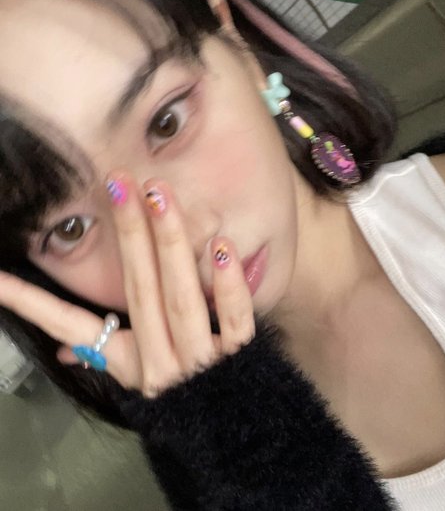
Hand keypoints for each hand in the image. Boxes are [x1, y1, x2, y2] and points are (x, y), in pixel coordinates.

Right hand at [0, 174, 254, 396]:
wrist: (235, 433)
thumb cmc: (184, 395)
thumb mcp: (138, 377)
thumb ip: (104, 354)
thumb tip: (63, 346)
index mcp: (129, 360)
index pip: (70, 326)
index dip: (32, 302)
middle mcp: (158, 362)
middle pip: (138, 292)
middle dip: (128, 236)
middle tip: (119, 184)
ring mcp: (198, 362)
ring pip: (180, 299)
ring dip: (170, 244)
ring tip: (159, 196)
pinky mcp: (239, 361)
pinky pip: (235, 322)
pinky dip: (228, 286)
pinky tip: (221, 246)